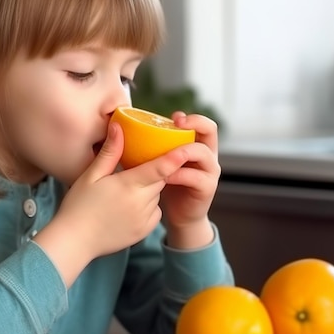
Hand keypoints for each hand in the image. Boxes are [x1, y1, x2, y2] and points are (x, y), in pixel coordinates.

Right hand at [34, 121, 167, 285]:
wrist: (75, 241)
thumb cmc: (78, 206)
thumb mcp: (91, 175)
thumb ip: (110, 152)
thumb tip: (118, 127)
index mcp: (128, 185)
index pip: (160, 167)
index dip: (175, 157)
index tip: (186, 147)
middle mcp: (141, 202)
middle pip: (160, 179)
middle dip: (154, 171)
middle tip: (137, 168)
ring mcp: (144, 219)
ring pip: (156, 196)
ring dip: (148, 190)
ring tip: (125, 192)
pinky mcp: (144, 231)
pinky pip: (155, 212)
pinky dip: (147, 207)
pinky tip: (127, 207)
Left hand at [157, 111, 219, 248]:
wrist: (179, 216)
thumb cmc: (166, 185)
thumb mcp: (159, 163)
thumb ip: (153, 148)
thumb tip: (123, 131)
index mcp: (197, 145)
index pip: (202, 124)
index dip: (190, 118)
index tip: (172, 117)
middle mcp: (208, 155)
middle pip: (210, 130)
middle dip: (194, 123)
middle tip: (176, 124)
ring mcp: (210, 171)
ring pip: (203, 153)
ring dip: (183, 150)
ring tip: (165, 153)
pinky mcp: (207, 188)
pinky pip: (195, 177)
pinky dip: (179, 174)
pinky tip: (164, 176)